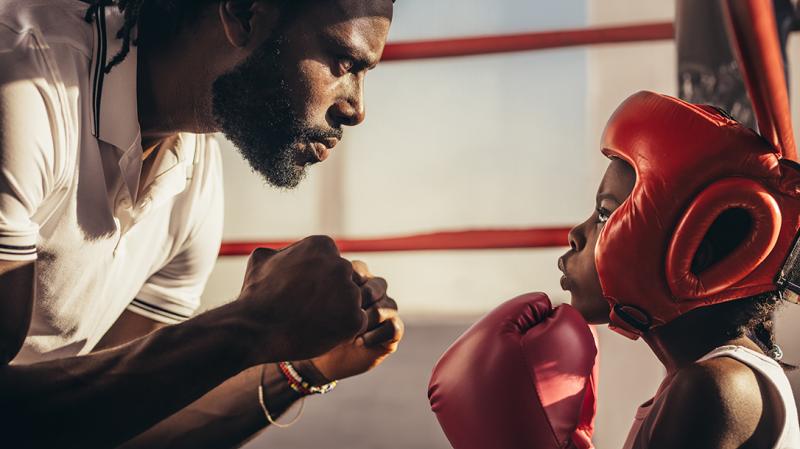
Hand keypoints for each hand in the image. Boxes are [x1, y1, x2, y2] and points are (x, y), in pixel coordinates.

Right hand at [236, 236, 366, 363]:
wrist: (255, 329)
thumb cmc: (256, 294)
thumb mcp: (261, 260)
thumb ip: (281, 252)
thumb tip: (283, 252)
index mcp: (323, 245)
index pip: (332, 262)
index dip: (318, 279)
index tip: (302, 291)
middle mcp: (341, 264)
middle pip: (345, 280)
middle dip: (331, 294)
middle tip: (309, 309)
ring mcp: (349, 292)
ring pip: (352, 301)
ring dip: (337, 311)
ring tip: (312, 321)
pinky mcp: (354, 318)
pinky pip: (355, 322)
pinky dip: (341, 330)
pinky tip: (320, 331)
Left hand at [294, 261, 403, 383]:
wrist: (319, 361)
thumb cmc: (313, 329)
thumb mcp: (313, 306)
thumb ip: (317, 287)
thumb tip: (316, 274)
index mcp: (356, 280)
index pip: (359, 269)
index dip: (346, 283)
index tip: (328, 299)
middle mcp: (375, 293)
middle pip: (379, 284)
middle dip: (360, 299)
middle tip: (342, 314)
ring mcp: (386, 311)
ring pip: (388, 305)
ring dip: (368, 318)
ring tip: (349, 331)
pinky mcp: (392, 333)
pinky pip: (394, 327)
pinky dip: (376, 334)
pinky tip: (358, 342)